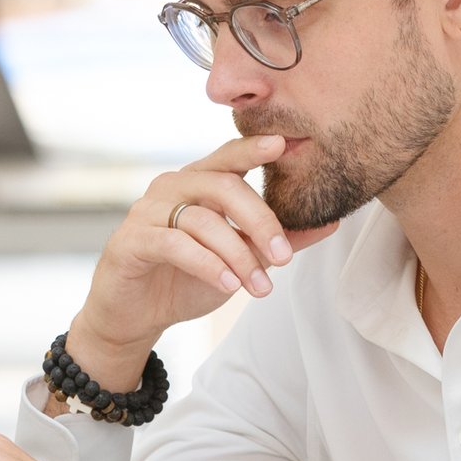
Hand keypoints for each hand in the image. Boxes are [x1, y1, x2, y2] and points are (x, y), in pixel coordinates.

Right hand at [69, 133, 339, 384]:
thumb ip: (277, 240)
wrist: (135, 316)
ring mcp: (147, 211)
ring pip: (203, 220)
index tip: (286, 144)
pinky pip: (175, 245)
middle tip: (285, 257)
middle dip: (260, 220)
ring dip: (237, 256)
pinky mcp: (131, 240)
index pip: (228, 156)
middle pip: (223, 185)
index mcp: (196, 182)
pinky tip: (226, 284)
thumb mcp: (239, 260)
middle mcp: (170, 187)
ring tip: (259, 288)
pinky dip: (206, 264)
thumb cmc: (184, 280)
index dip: (254, 148)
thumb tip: (330, 223)